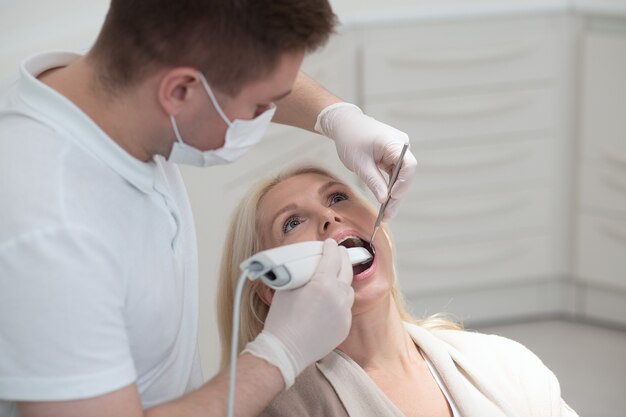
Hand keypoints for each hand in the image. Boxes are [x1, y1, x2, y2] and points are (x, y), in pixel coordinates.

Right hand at [243, 239, 353, 387]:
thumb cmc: (281, 320)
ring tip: (334, 277)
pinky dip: (340, 301)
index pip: (332, 257)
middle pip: (347, 270)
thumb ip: (301, 273)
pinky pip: (346, 308)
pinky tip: (330, 301)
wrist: (285, 350)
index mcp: (323, 284)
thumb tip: (306, 264)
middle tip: (338, 252)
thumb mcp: (286, 288)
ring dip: (343, 280)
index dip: (331, 247)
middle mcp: (338, 297)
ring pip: (349, 290)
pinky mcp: (344, 327)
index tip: (330, 243)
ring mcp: (344, 313)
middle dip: (342, 258)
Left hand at [315, 102, 417, 219]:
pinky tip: (385, 202)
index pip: (409, 165)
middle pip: (406, 175)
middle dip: (397, 196)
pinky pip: (394, 174)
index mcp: (394, 142)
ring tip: (386, 214)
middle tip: (388, 215)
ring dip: (394, 195)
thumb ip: (374, 181)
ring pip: (400, 177)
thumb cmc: (350, 138)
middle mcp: (401, 146)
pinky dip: (389, 187)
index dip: (403, 184)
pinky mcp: (391, 156)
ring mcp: (397, 151)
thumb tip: (385, 200)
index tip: (392, 197)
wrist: (344, 124)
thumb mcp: (360, 163)